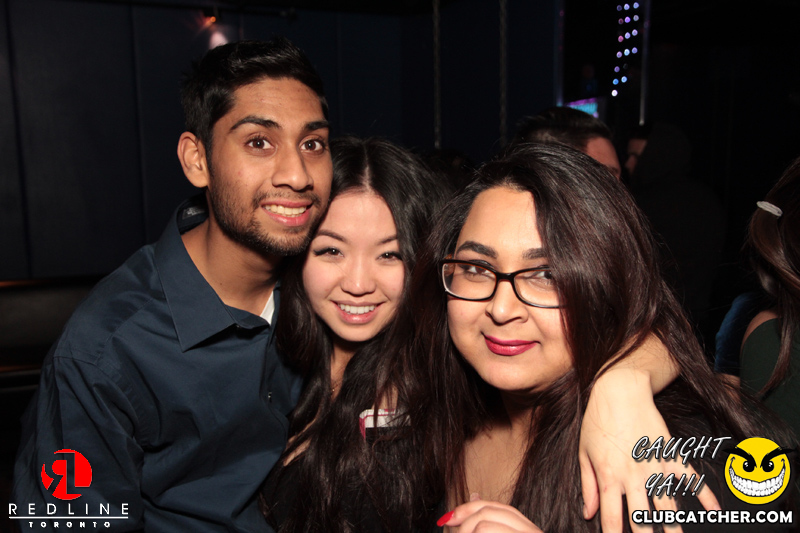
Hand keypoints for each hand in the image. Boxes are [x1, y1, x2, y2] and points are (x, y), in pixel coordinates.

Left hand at [437, 499, 542, 532]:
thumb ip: (490, 519)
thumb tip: (473, 495)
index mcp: (527, 528)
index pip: (494, 507)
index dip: (467, 508)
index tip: (447, 518)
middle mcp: (532, 531)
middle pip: (488, 513)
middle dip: (464, 522)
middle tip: (451, 530)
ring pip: (484, 526)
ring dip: (466, 532)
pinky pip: (486, 531)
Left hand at [579, 368, 719, 532]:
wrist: (619, 390)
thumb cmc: (597, 421)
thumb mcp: (585, 453)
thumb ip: (588, 485)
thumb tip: (588, 513)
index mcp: (610, 477)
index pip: (612, 519)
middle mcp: (634, 476)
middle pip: (643, 519)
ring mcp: (655, 465)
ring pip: (668, 505)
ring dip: (674, 527)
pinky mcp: (671, 453)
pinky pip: (690, 478)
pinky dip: (705, 495)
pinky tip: (714, 513)